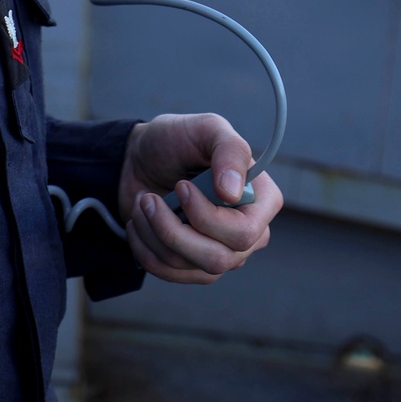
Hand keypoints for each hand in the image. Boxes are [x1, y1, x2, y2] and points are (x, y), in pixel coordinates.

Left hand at [117, 113, 282, 284]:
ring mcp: (221, 252)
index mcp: (261, 200)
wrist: (140, 157)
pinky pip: (169, 273)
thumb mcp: (206, 128)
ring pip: (189, 267)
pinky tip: (140, 220)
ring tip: (143, 201)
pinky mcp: (192, 265)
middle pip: (218, 259)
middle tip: (149, 199)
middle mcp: (248, 233)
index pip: (245, 233)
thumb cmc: (178, 139)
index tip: (181, 187)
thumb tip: (233, 193)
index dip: (208, 217)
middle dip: (172, 230)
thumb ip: (229, 150)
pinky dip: (144, 247)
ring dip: (154, 232)